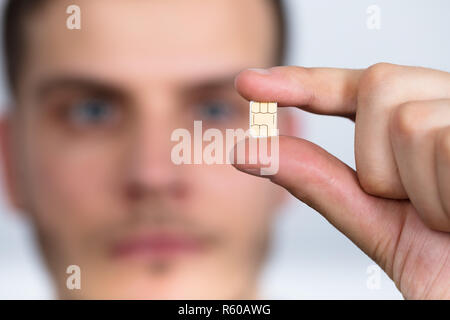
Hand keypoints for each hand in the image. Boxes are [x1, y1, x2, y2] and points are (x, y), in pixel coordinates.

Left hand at [234, 63, 449, 298]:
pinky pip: (440, 138)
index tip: (249, 84)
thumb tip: (250, 149)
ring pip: (405, 118)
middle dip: (378, 157)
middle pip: (378, 85)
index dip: (303, 81)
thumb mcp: (377, 222)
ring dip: (417, 186)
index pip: (355, 87)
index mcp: (423, 128)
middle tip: (419, 205)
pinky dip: (442, 192)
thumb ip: (319, 182)